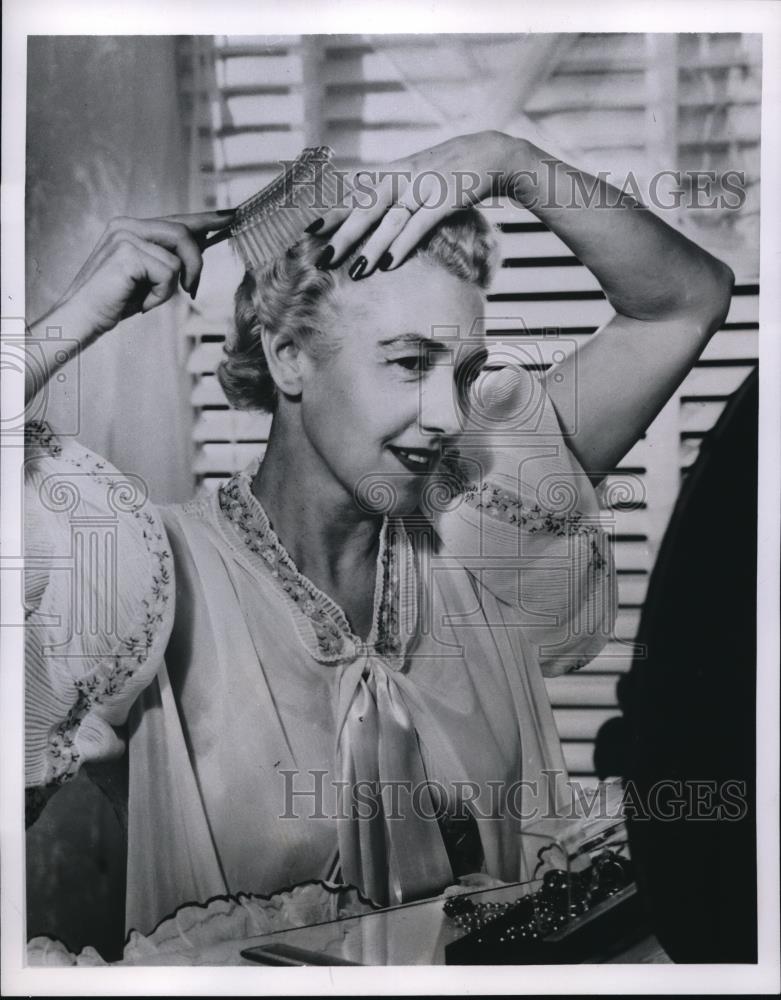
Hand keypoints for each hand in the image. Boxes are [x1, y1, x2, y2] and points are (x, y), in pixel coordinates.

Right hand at [49, 210, 234, 341]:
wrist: (82, 318)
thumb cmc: (113, 302)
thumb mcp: (147, 277)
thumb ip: (169, 259)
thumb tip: (198, 250)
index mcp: (131, 228)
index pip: (176, 219)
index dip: (206, 219)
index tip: (231, 216)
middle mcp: (127, 225)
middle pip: (184, 232)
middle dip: (196, 264)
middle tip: (192, 289)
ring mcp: (126, 236)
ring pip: (179, 254)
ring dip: (174, 284)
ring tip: (152, 298)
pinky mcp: (127, 252)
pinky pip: (169, 273)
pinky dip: (160, 295)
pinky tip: (140, 303)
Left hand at [313, 130, 518, 276]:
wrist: (494, 153)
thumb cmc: (454, 171)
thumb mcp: (419, 175)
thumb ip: (396, 192)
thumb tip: (372, 213)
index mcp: (394, 172)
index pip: (355, 193)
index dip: (332, 211)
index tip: (308, 231)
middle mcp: (404, 176)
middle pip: (365, 207)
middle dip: (341, 234)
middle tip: (321, 259)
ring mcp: (424, 186)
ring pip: (390, 218)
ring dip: (370, 246)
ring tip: (352, 271)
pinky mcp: (446, 197)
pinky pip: (419, 223)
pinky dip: (403, 243)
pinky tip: (387, 263)